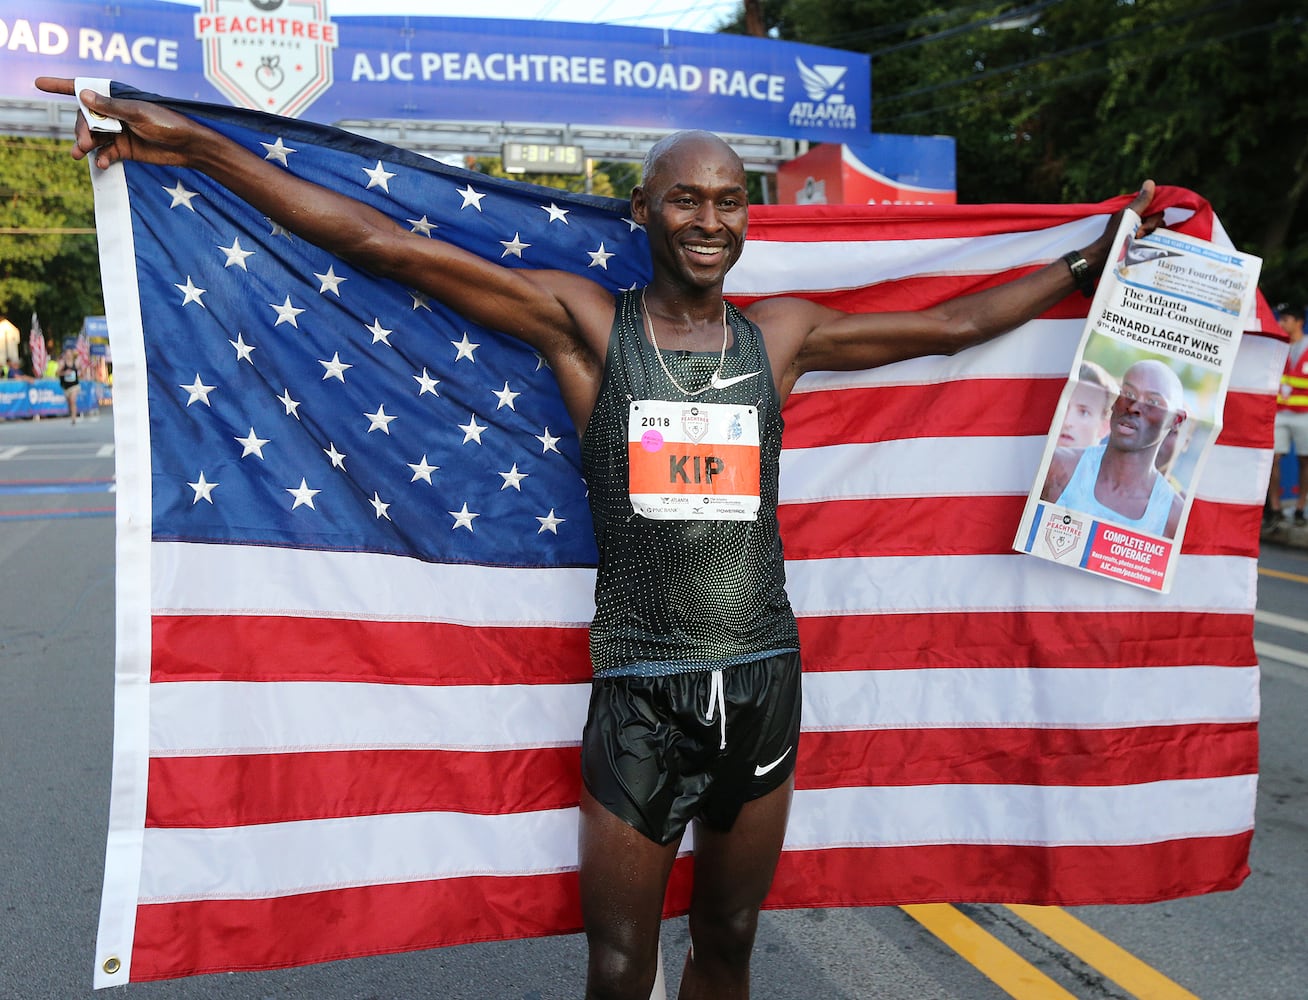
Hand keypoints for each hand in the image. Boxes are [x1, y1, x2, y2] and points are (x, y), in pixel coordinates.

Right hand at [34, 77, 210, 169]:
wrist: (190, 147)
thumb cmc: (168, 124)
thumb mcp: (139, 114)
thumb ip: (112, 108)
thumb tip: (83, 96)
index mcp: (117, 99)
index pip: (86, 90)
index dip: (62, 86)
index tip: (39, 83)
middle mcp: (115, 114)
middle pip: (86, 119)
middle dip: (80, 129)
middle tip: (82, 143)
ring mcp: (119, 132)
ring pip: (93, 137)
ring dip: (85, 144)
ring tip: (81, 153)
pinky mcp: (125, 150)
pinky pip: (106, 153)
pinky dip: (102, 158)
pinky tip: (101, 163)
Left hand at [1084, 180, 1161, 271]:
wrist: (1104, 257)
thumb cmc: (1113, 236)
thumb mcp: (1128, 215)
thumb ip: (1141, 201)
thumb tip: (1150, 182)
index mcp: (1137, 211)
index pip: (1156, 206)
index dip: (1155, 213)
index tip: (1145, 220)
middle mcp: (1141, 220)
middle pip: (1159, 218)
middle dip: (1151, 225)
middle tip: (1138, 234)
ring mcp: (1143, 233)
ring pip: (1159, 230)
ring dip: (1151, 235)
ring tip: (1138, 241)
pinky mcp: (1144, 246)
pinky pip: (1157, 242)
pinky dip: (1154, 244)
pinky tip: (1147, 247)